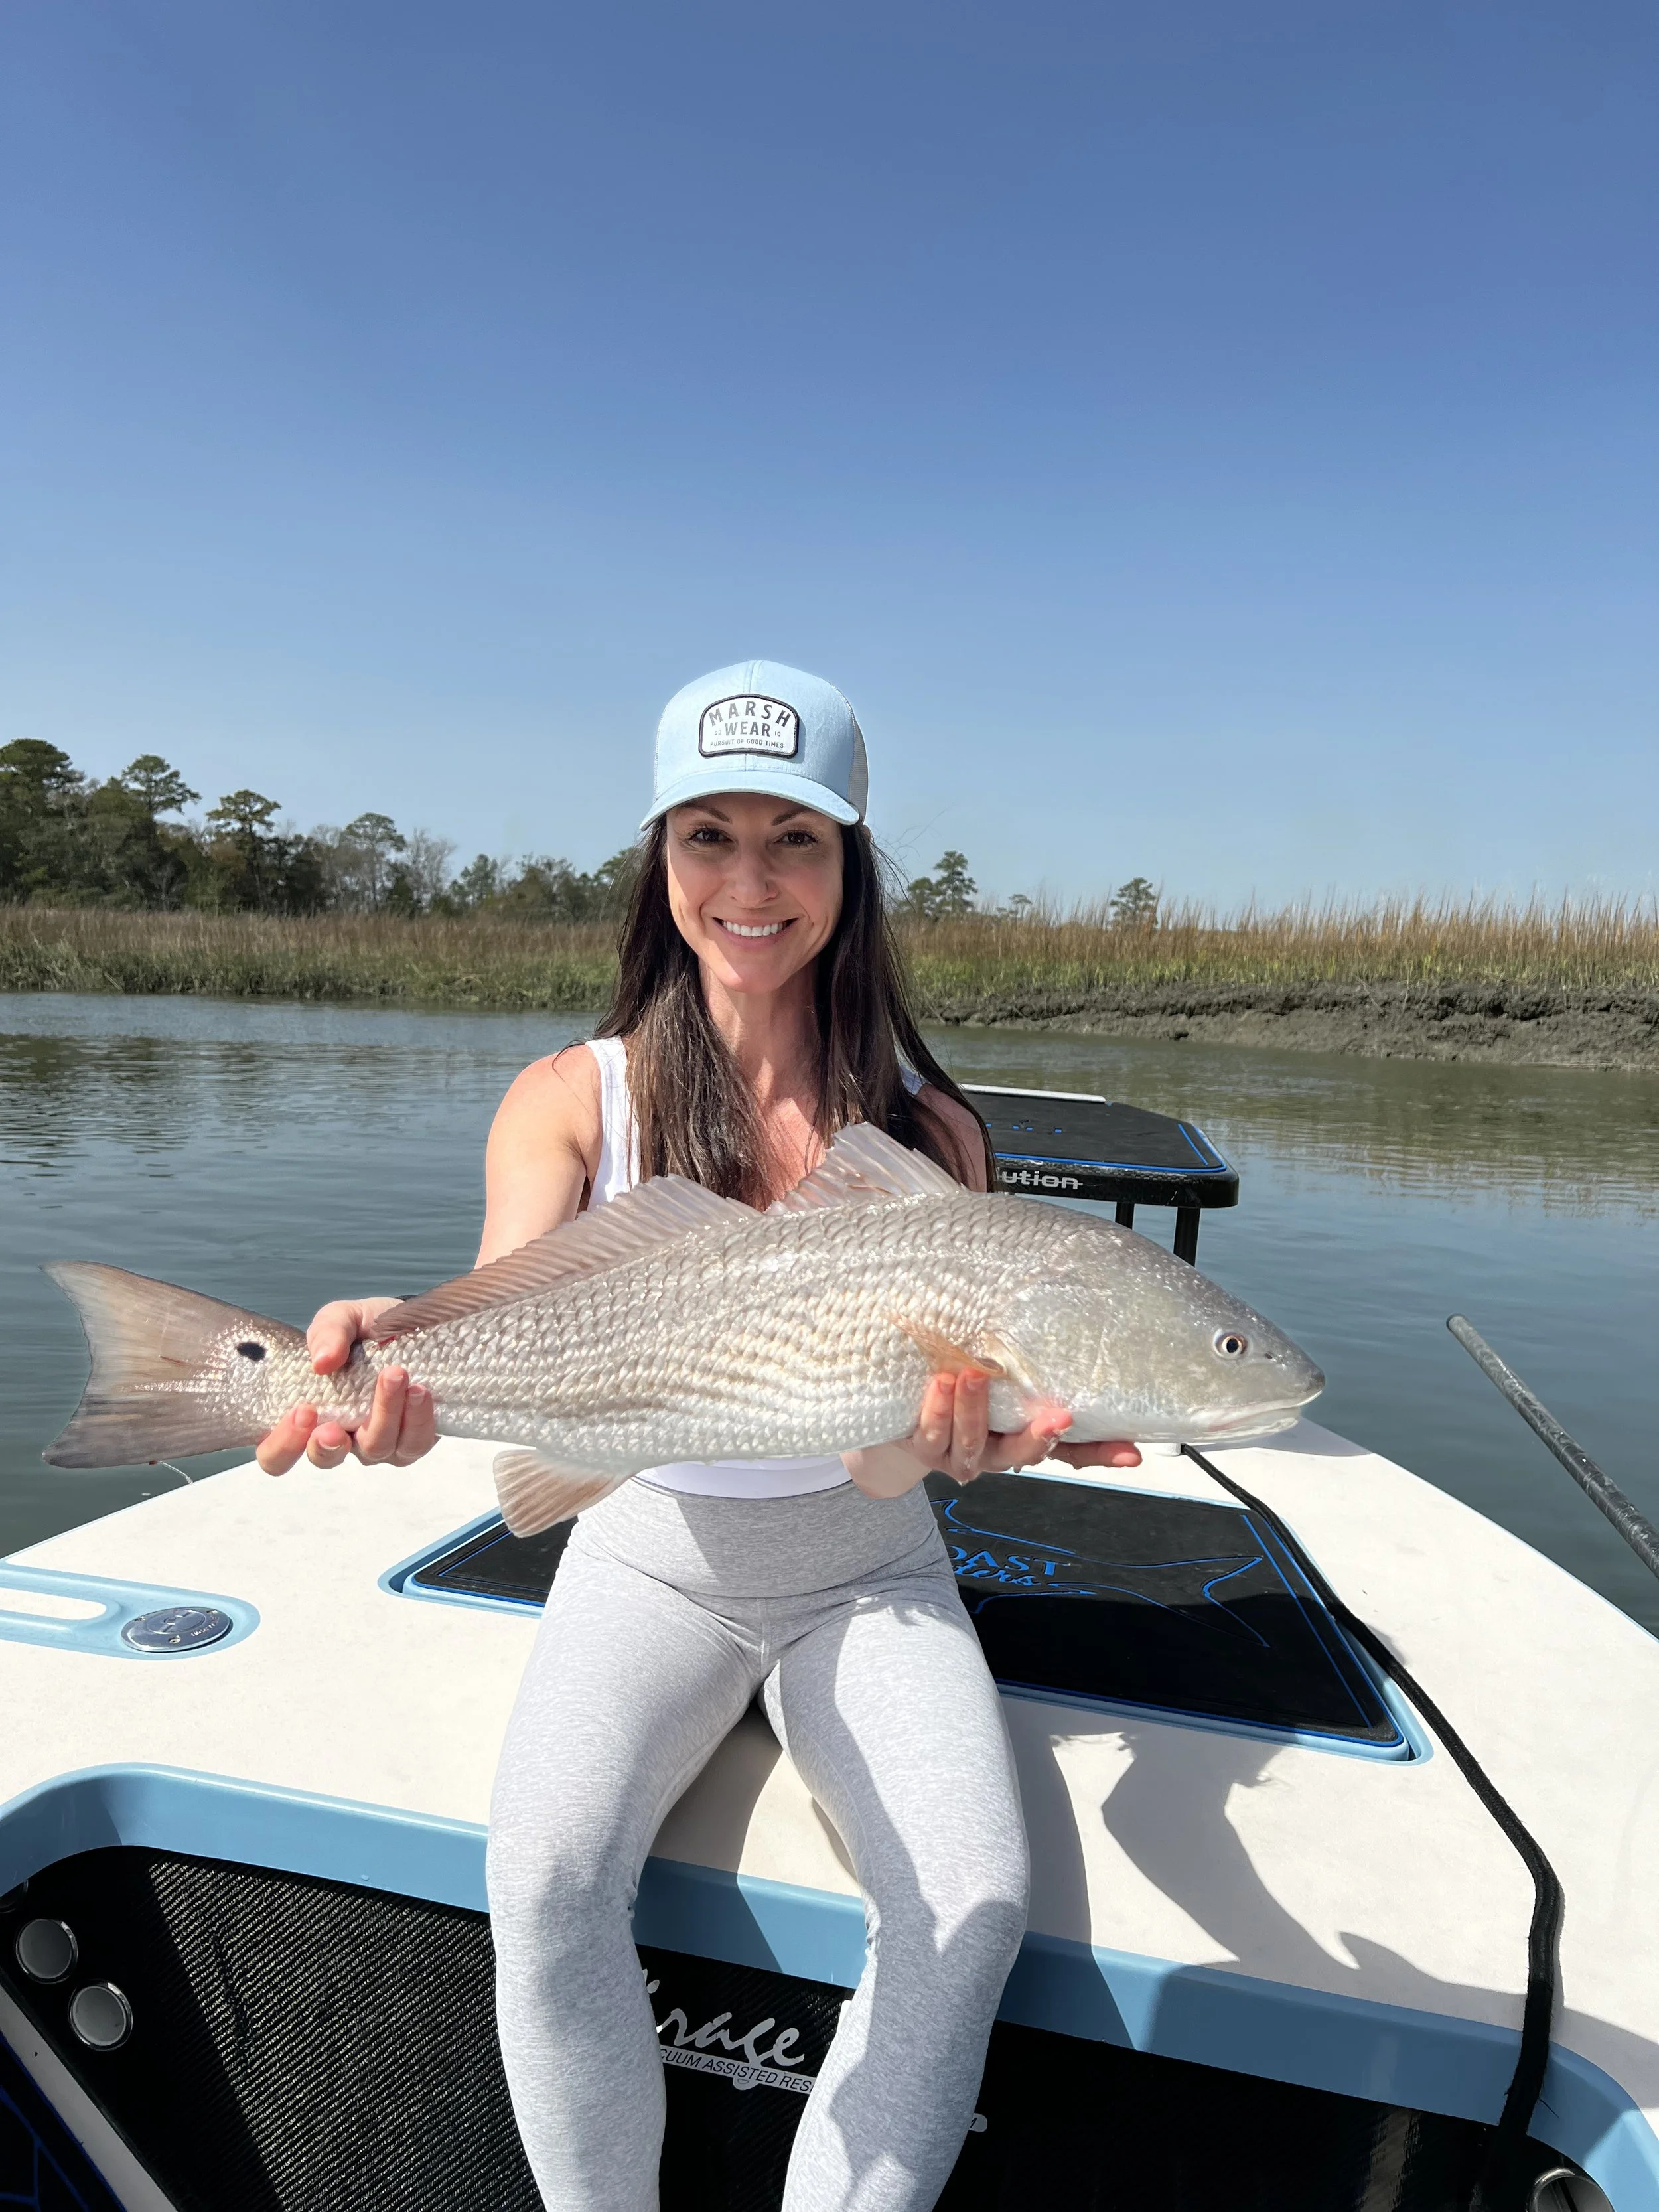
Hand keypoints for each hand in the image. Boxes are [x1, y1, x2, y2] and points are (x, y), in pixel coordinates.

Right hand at [255, 1298, 438, 1473]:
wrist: (414, 1325)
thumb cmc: (366, 1331)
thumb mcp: (343, 1318)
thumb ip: (327, 1332)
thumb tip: (322, 1362)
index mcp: (310, 1415)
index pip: (278, 1453)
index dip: (283, 1444)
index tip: (303, 1410)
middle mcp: (341, 1437)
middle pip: (325, 1458)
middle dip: (329, 1443)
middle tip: (339, 1416)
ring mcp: (379, 1443)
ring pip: (377, 1449)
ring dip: (385, 1413)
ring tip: (397, 1375)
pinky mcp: (414, 1440)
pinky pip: (414, 1443)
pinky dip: (418, 1418)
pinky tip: (420, 1390)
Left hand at [844, 1370, 1140, 1496]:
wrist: (901, 1423)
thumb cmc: (963, 1399)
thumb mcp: (1006, 1396)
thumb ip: (1042, 1389)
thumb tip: (1102, 1389)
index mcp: (1020, 1442)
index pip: (1068, 1453)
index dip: (1099, 1453)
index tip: (1127, 1450)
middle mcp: (992, 1455)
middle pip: (1021, 1455)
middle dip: (1038, 1439)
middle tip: (1056, 1417)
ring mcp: (956, 1455)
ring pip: (970, 1443)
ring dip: (975, 1411)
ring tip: (975, 1376)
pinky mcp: (923, 1446)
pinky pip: (931, 1433)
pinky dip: (938, 1409)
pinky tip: (942, 1383)